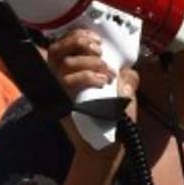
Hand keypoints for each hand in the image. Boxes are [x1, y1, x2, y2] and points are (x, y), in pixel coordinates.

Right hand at [47, 28, 132, 157]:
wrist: (106, 149)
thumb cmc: (113, 121)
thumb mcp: (124, 94)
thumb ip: (126, 79)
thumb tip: (126, 69)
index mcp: (75, 75)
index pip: (64, 46)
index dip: (77, 35)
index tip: (97, 38)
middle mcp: (62, 81)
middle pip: (56, 49)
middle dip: (79, 42)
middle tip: (99, 50)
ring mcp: (60, 92)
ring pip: (63, 63)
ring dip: (89, 61)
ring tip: (106, 71)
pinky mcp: (62, 102)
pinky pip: (65, 81)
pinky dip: (86, 76)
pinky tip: (102, 81)